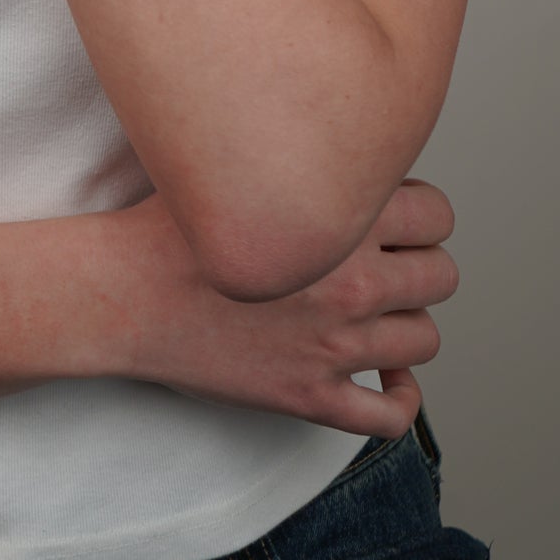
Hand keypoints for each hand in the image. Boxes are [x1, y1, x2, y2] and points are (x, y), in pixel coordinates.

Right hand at [106, 177, 458, 440]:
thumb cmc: (167, 224)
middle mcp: (349, 283)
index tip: (394, 216)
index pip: (436, 213)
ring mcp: (333, 346)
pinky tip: (388, 379)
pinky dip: (401, 400)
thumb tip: (341, 143)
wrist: (119, 290)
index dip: (420, 212)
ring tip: (380, 312)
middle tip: (390, 262)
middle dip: (422, 265)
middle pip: (441, 276)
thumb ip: (303, 156)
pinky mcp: (309, 396)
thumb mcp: (240, 162)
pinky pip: (389, 416)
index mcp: (339, 217)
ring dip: (409, 324)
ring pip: (425, 340)